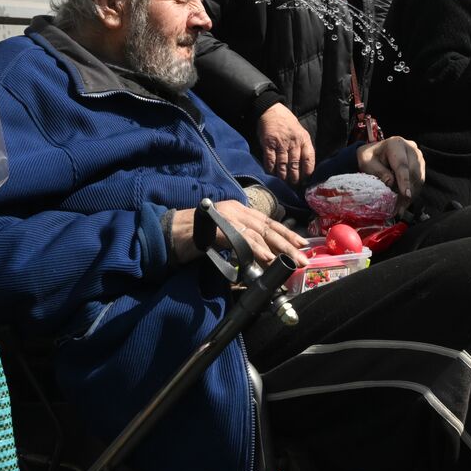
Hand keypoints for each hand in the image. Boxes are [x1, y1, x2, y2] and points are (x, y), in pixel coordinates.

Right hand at [168, 198, 308, 266]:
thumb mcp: (224, 237)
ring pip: (258, 232)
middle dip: (288, 243)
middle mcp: (235, 210)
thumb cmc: (195, 239)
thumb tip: (264, 256)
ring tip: (290, 260)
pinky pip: (240, 239)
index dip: (286, 233)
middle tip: (303, 258)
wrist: (168, 234)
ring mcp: (226, 217)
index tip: (302, 244)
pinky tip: (266, 258)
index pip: (268, 222)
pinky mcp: (216, 228)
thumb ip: (242, 241)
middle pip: (267, 227)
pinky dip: (255, 249)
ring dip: (276, 248)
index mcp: (239, 211)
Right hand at [257, 103, 315, 184]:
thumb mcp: (300, 132)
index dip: (308, 172)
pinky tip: (272, 174)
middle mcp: (293, 142)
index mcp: (304, 139)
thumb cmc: (287, 123)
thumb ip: (303, 146)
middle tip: (294, 186)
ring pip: (283, 165)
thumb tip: (305, 165)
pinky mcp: (268, 144)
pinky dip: (271, 169)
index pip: (309, 159)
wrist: (271, 110)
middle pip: (295, 164)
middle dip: (295, 178)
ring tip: (284, 183)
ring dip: (283, 176)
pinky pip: (270, 160)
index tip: (306, 181)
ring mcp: (281, 143)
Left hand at [356, 137, 424, 209]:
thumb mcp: (367, 163)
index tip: (406, 195)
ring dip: (411, 195)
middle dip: (407, 193)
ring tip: (400, 209)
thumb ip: (379, 172)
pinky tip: (405, 203)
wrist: (375, 153)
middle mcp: (411, 147)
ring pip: (418, 178)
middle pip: (413, 173)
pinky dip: (413, 193)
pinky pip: (420, 181)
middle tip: (398, 210)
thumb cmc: (369, 158)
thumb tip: (391, 183)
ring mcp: (418, 156)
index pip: (402, 165)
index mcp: (396, 144)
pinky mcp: (421, 164)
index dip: (404, 181)